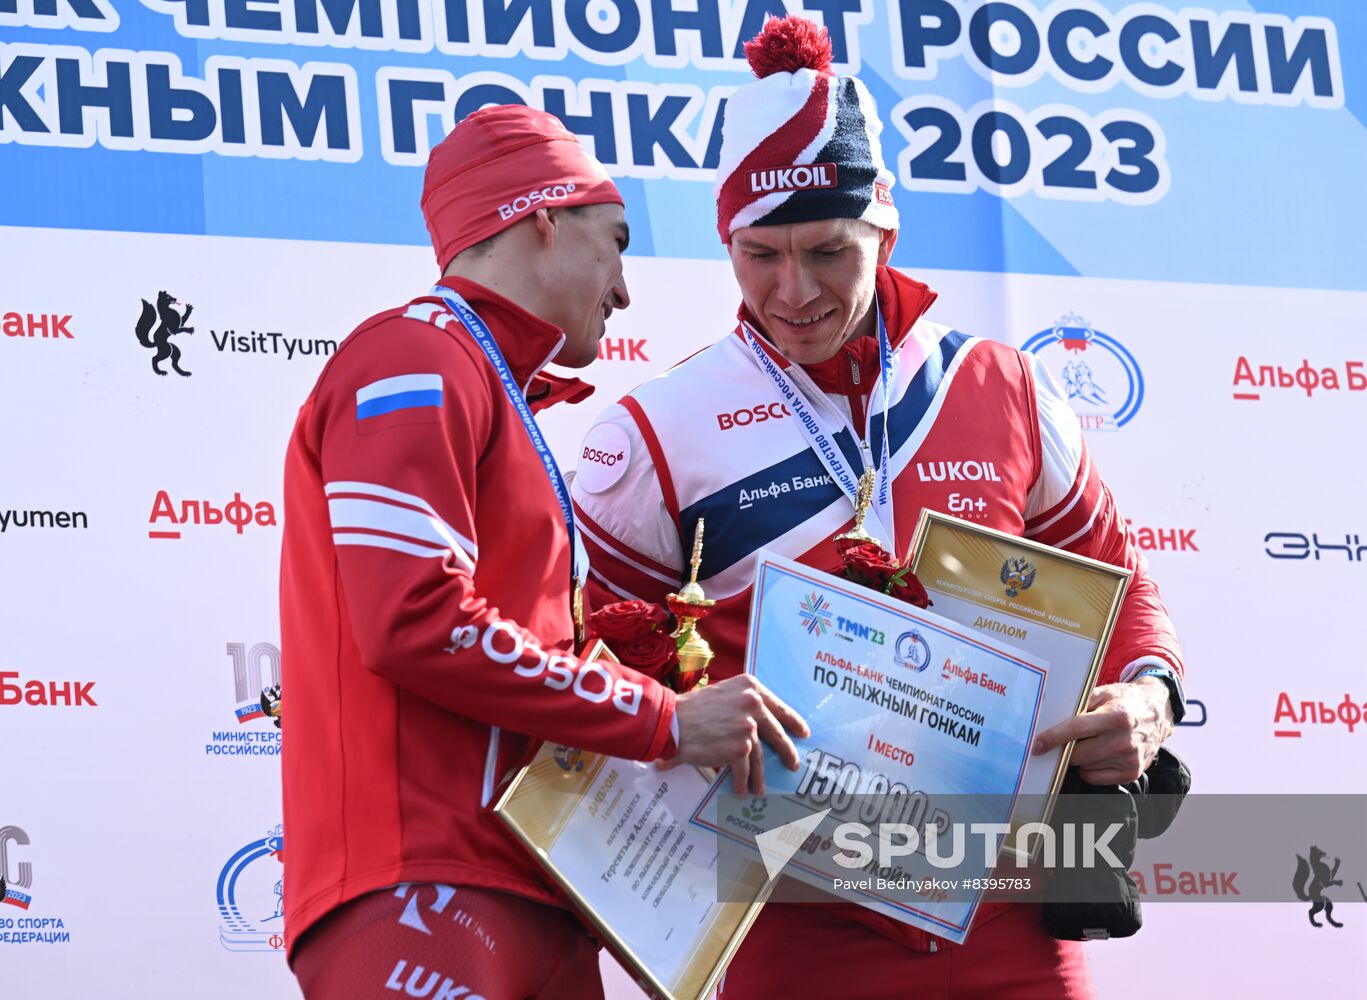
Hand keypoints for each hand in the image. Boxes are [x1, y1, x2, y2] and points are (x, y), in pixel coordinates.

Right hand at [661, 675, 808, 794]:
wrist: (670, 721)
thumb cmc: (689, 709)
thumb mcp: (721, 694)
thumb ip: (740, 704)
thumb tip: (755, 724)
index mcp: (750, 686)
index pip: (778, 706)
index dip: (792, 721)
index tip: (803, 732)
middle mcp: (753, 703)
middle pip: (777, 732)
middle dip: (787, 751)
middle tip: (793, 764)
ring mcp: (749, 726)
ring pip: (761, 757)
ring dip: (761, 776)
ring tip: (761, 789)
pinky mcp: (741, 748)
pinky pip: (746, 770)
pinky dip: (744, 783)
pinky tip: (741, 791)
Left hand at [1031, 677, 1173, 784]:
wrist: (1158, 711)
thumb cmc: (1125, 700)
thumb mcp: (1103, 693)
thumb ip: (1079, 704)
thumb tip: (1050, 718)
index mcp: (1117, 716)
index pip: (1077, 729)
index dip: (1053, 738)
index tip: (1037, 745)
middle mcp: (1125, 740)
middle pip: (1078, 753)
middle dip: (1065, 748)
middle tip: (1065, 740)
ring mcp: (1129, 759)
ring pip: (1084, 766)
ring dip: (1079, 757)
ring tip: (1090, 742)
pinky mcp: (1131, 773)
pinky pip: (1094, 778)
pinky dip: (1089, 768)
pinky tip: (1097, 754)